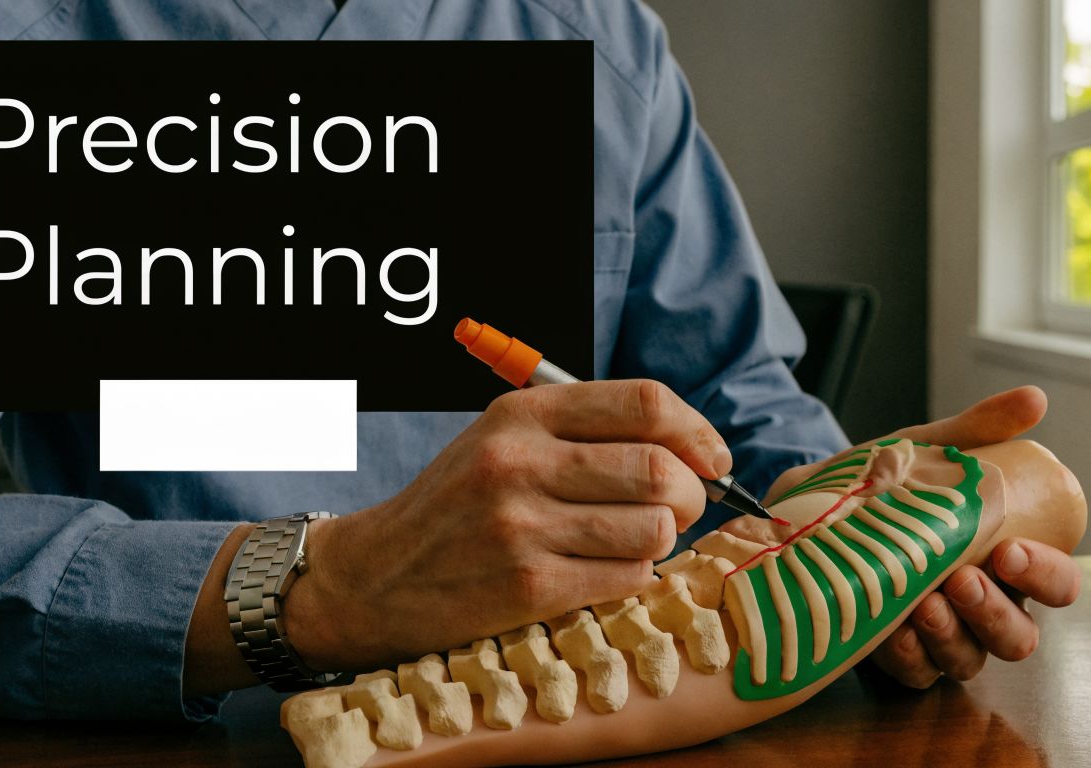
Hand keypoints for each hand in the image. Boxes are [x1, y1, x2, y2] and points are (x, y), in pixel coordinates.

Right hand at [287, 379, 730, 671]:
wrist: (377, 576)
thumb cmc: (459, 505)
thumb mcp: (504, 440)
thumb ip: (587, 432)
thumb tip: (695, 450)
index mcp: (522, 413)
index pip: (646, 402)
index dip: (697, 431)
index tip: (714, 457)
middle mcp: (521, 461)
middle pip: (661, 468)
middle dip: (693, 493)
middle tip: (681, 507)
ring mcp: (523, 526)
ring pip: (655, 527)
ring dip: (662, 538)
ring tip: (633, 539)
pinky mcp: (529, 587)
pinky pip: (629, 575)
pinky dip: (634, 574)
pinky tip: (603, 569)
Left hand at [767, 386, 1081, 687]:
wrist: (800, 504)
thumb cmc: (879, 483)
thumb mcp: (925, 450)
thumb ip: (976, 430)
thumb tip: (1035, 399)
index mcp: (1003, 561)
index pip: (1055, 584)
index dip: (1047, 575)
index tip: (1012, 551)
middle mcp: (979, 606)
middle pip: (1019, 636)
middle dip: (996, 613)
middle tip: (963, 579)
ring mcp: (939, 636)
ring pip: (970, 660)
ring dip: (954, 637)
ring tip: (925, 605)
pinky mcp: (894, 656)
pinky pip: (917, 674)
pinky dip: (910, 657)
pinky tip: (894, 634)